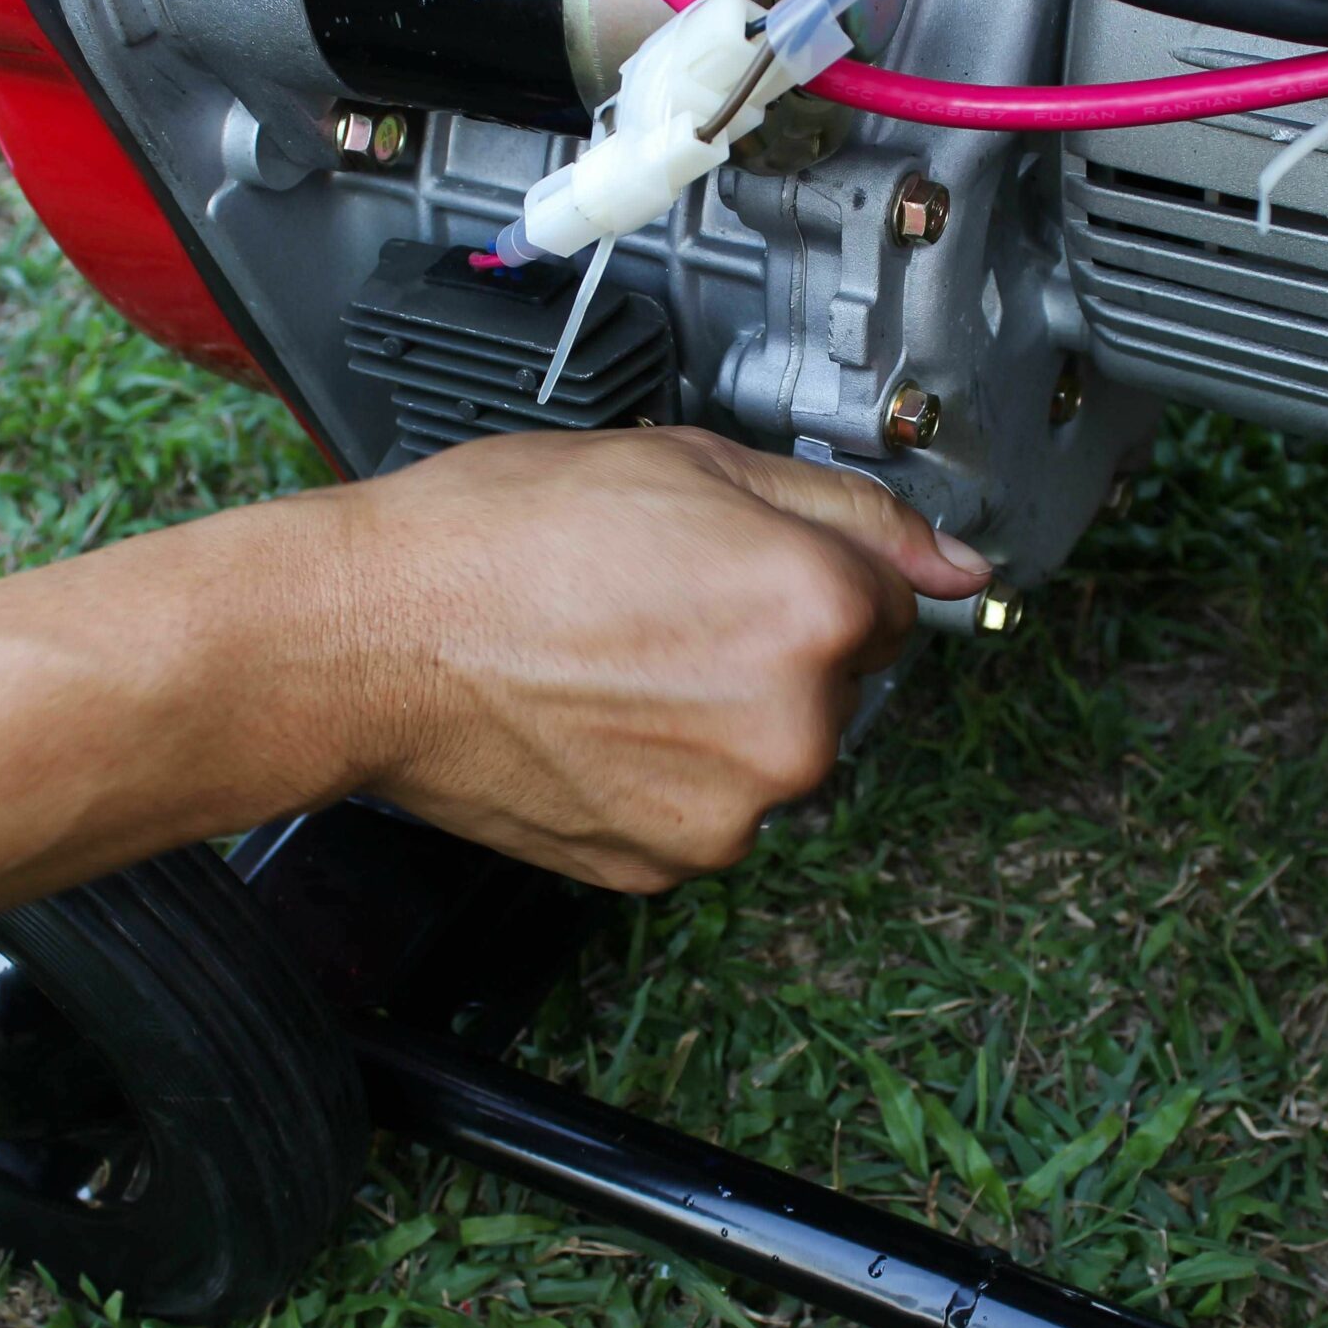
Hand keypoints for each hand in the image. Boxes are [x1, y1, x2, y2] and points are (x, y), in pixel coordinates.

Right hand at [328, 428, 991, 891]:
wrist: (371, 636)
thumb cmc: (503, 536)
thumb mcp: (688, 462)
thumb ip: (845, 509)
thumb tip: (956, 560)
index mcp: (817, 608)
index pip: (892, 598)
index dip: (807, 567)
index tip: (734, 563)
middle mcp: (796, 725)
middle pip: (835, 682)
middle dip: (769, 644)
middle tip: (653, 602)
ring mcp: (733, 810)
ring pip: (767, 752)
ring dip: (718, 715)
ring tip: (609, 659)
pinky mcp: (669, 864)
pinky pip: (703, 810)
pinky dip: (663, 774)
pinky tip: (592, 718)